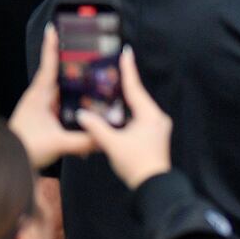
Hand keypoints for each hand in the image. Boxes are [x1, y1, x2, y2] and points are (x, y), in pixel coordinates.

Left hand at [8, 27, 96, 169]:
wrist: (8, 162)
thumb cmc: (25, 148)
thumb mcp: (58, 143)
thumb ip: (84, 140)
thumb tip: (106, 138)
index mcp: (40, 95)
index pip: (48, 64)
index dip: (52, 46)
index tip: (54, 27)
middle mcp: (41, 98)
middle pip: (61, 74)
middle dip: (76, 65)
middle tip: (93, 53)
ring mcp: (43, 108)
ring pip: (65, 91)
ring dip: (79, 87)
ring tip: (99, 81)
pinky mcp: (46, 119)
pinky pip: (65, 106)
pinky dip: (77, 105)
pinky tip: (90, 112)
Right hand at [79, 48, 170, 190]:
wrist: (153, 186)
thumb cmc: (135, 163)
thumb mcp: (112, 144)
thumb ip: (96, 127)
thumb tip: (81, 114)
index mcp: (150, 115)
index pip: (135, 88)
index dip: (128, 70)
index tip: (126, 52)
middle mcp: (157, 117)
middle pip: (138, 97)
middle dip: (125, 84)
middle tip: (113, 68)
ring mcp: (157, 127)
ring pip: (138, 108)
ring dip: (125, 100)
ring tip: (111, 87)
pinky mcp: (154, 136)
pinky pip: (140, 118)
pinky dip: (127, 112)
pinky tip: (116, 112)